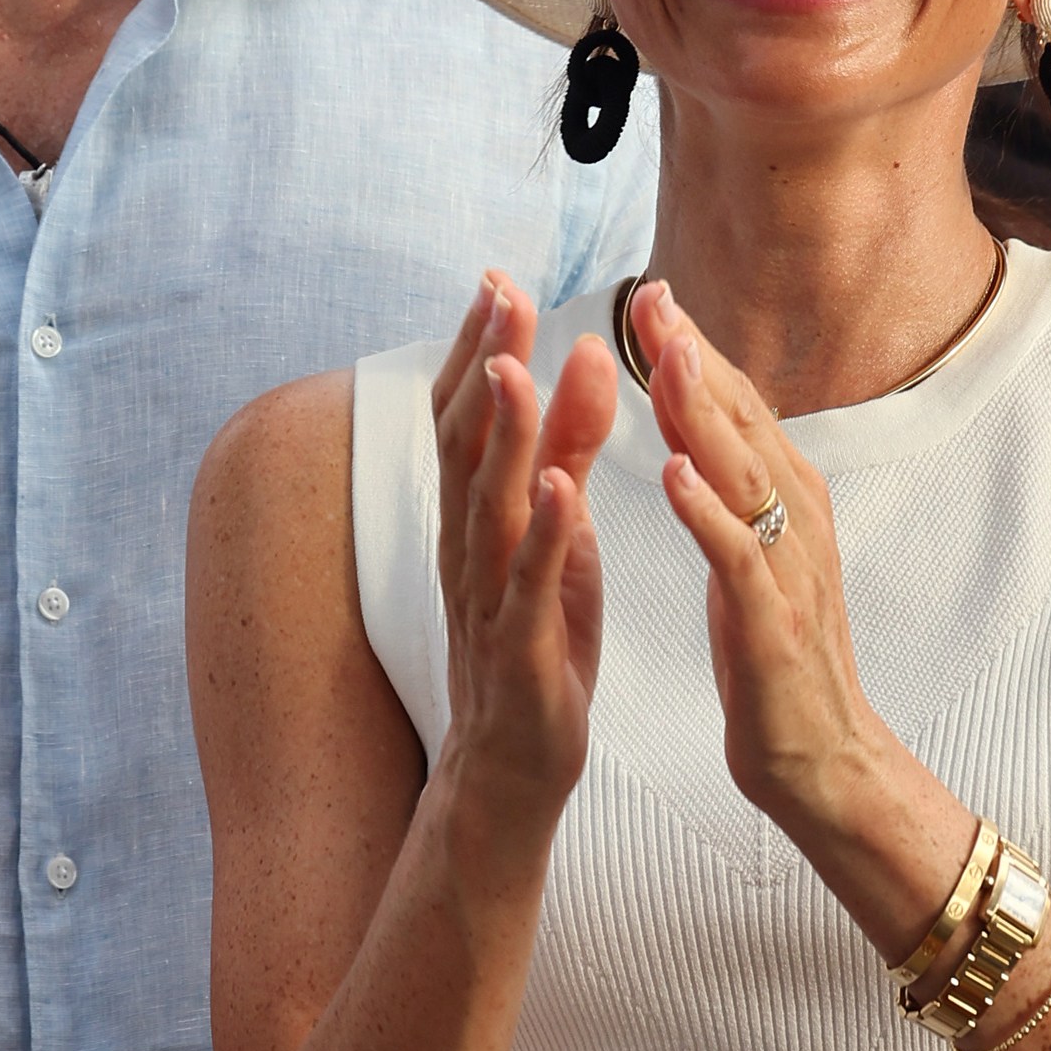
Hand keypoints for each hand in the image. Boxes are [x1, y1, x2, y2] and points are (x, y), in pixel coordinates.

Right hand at [429, 274, 618, 853]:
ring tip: (519, 366)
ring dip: (504, 433)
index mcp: (480, 521)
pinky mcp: (523, 651)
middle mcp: (471, 550)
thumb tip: (586, 371)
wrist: (511, 772)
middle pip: (465, 442)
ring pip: (488, 505)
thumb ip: (568, 462)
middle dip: (484, 363)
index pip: (467, 418)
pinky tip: (557, 486)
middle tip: (503, 289)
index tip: (497, 278)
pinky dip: (541, 533)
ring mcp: (490, 601)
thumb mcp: (557, 541)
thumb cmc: (537, 651)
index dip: (479, 348)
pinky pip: (527, 586)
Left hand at [628, 280, 875, 836]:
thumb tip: (694, 410)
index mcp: (788, 502)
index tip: (653, 294)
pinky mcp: (775, 625)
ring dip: (705, 413)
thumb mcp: (750, 553)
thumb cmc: (775, 655)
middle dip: (697, 358)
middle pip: (746, 424)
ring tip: (663, 359)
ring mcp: (790, 571)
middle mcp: (797, 522)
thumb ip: (728, 483)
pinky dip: (708, 511)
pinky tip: (673, 472)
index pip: (738, 410)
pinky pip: (740, 557)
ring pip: (747, 476)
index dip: (696, 350)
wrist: (821, 760)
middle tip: (654, 298)